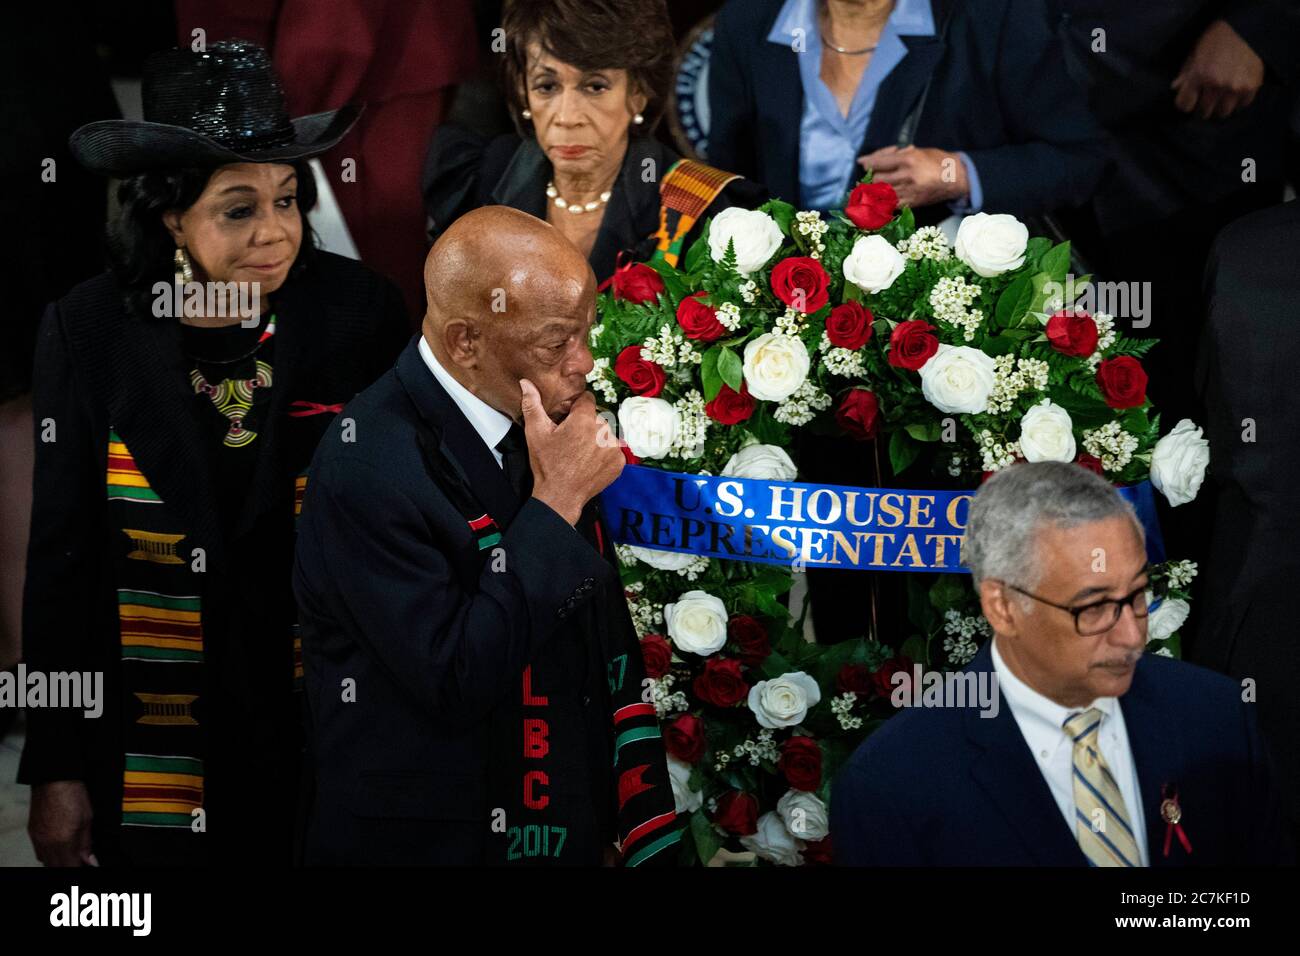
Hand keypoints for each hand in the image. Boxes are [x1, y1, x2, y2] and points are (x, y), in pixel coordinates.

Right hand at [29, 780, 96, 866]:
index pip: (69, 867)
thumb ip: (86, 843)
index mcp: (63, 842)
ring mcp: (37, 839)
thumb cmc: (72, 794)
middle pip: (56, 866)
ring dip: (58, 861)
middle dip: (68, 865)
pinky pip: (39, 851)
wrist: (54, 779)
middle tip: (79, 859)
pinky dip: (48, 853)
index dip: (79, 867)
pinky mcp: (32, 832)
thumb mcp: (87, 819)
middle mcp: (47, 844)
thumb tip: (89, 860)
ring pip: (45, 861)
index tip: (87, 864)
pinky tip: (58, 847)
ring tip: (70, 854)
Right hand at [519, 379, 623, 525]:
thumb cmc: (546, 465)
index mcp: (584, 420)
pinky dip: (604, 454)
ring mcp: (613, 447)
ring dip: (595, 439)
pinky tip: (589, 462)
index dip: (575, 408)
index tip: (568, 420)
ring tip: (579, 453)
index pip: (586, 399)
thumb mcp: (535, 433)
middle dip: (585, 425)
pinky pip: (613, 449)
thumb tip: (526, 383)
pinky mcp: (619, 462)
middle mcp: (603, 431)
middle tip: (570, 441)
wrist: (560, 496)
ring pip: (605, 433)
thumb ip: (532, 404)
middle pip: (596, 417)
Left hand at [857, 146, 968, 207]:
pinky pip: (890, 204)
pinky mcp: (911, 203)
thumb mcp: (918, 151)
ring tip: (871, 186)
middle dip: (871, 176)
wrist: (956, 177)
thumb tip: (877, 159)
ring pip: (881, 193)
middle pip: (877, 179)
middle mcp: (906, 176)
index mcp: (908, 159)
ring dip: (874, 190)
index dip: (867, 162)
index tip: (861, 162)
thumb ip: (898, 155)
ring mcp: (909, 191)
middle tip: (870, 175)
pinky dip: (883, 201)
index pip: (879, 162)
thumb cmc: (937, 160)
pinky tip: (880, 197)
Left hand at [1172, 20, 1264, 119]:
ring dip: (1219, 107)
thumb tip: (1175, 88)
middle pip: (1203, 112)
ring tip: (1220, 98)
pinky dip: (1237, 101)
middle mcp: (1217, 84)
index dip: (1185, 102)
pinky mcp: (1252, 86)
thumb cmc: (1217, 36)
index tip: (1189, 99)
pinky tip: (1235, 93)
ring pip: (1223, 112)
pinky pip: (1242, 105)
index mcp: (1199, 75)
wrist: (1247, 25)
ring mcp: (1235, 87)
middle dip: (1202, 106)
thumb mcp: (1196, 51)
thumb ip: (1186, 72)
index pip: (1184, 105)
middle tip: (1205, 99)